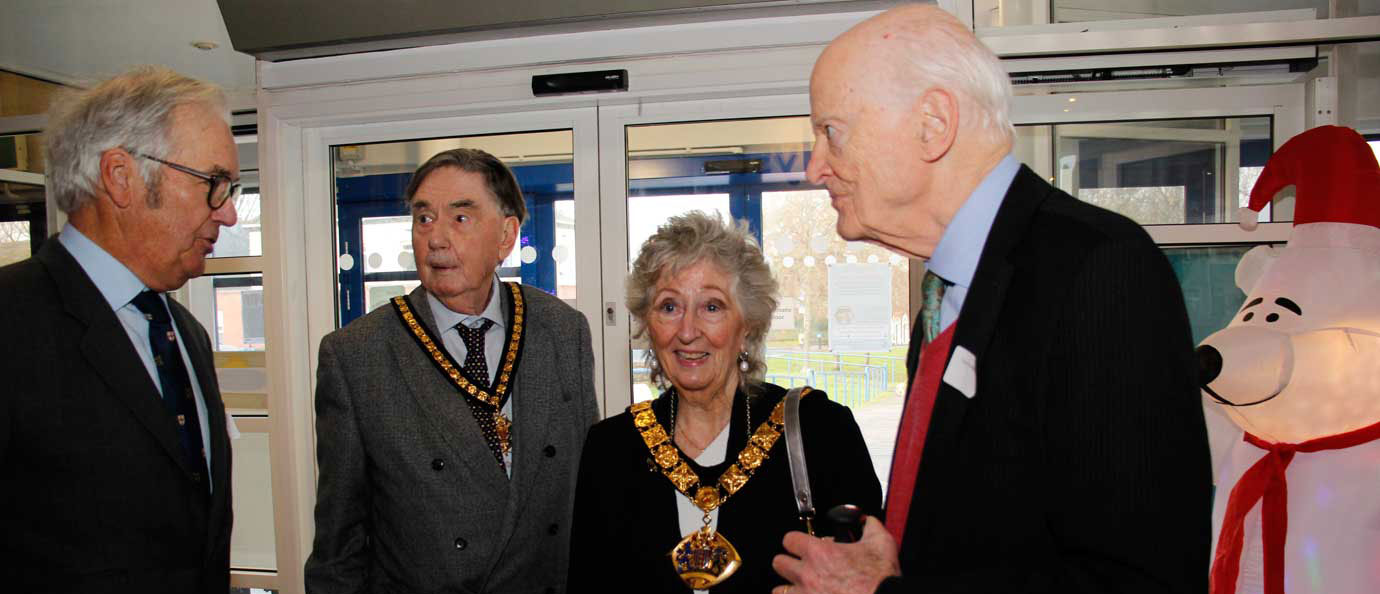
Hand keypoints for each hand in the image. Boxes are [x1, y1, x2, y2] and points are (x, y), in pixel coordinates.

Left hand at [771, 515, 899, 593]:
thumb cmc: (881, 579)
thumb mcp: (881, 543)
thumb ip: (869, 526)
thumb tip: (866, 521)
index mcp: (819, 553)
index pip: (789, 539)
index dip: (796, 541)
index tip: (803, 545)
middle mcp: (807, 575)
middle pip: (778, 563)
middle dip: (789, 563)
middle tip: (802, 567)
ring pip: (779, 590)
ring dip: (789, 587)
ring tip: (803, 588)